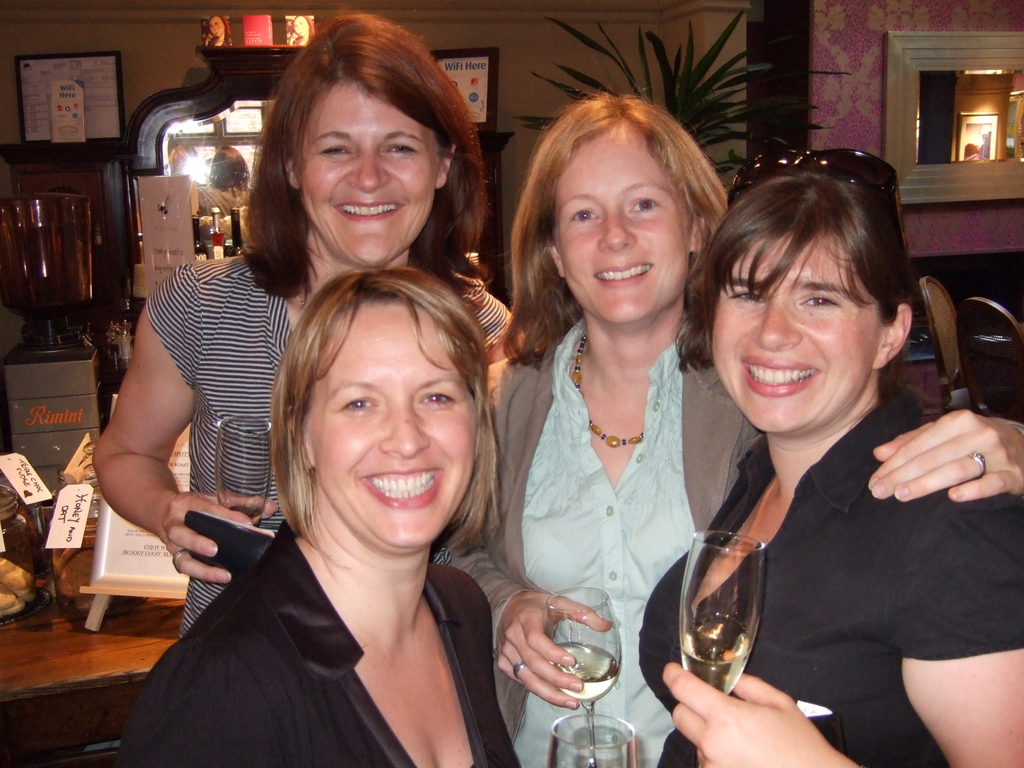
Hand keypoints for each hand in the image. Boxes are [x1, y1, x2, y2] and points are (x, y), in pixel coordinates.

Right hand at [162, 491, 270, 582]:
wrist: (163, 512)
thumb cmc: (196, 506)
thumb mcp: (212, 498)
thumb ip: (241, 502)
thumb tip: (271, 507)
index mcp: (185, 504)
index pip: (205, 508)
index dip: (225, 515)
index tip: (246, 523)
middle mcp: (173, 525)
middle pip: (181, 534)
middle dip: (197, 542)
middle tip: (216, 549)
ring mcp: (172, 545)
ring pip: (181, 559)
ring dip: (201, 568)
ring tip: (224, 574)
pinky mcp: (175, 558)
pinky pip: (186, 569)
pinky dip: (202, 574)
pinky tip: (221, 577)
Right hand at [494, 590, 584, 707]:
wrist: (508, 605)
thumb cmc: (536, 606)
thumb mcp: (558, 602)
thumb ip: (582, 613)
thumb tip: (607, 626)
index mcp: (526, 619)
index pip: (536, 640)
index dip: (552, 652)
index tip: (572, 661)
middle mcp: (513, 637)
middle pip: (533, 664)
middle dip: (556, 679)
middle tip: (578, 688)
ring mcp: (506, 652)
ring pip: (526, 678)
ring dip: (549, 693)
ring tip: (571, 702)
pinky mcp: (503, 663)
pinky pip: (521, 681)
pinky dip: (538, 690)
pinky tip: (554, 695)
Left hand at [662, 664, 854, 767]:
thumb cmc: (800, 743)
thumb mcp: (779, 702)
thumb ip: (748, 685)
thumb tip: (728, 678)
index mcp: (725, 716)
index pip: (683, 690)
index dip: (673, 675)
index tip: (671, 670)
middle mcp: (712, 743)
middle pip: (680, 716)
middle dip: (690, 705)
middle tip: (711, 705)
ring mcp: (712, 766)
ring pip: (694, 741)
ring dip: (706, 734)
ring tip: (737, 739)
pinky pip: (707, 761)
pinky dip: (716, 755)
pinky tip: (740, 756)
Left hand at [869, 410, 1023, 501]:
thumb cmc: (975, 441)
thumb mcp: (945, 434)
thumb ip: (912, 442)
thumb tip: (879, 453)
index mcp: (958, 421)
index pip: (919, 444)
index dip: (894, 463)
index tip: (875, 480)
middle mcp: (978, 434)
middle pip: (933, 457)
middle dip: (903, 475)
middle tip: (880, 492)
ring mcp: (998, 454)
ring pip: (957, 469)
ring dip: (927, 483)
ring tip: (902, 495)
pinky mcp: (1014, 475)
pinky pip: (993, 483)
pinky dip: (974, 490)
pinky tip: (953, 497)